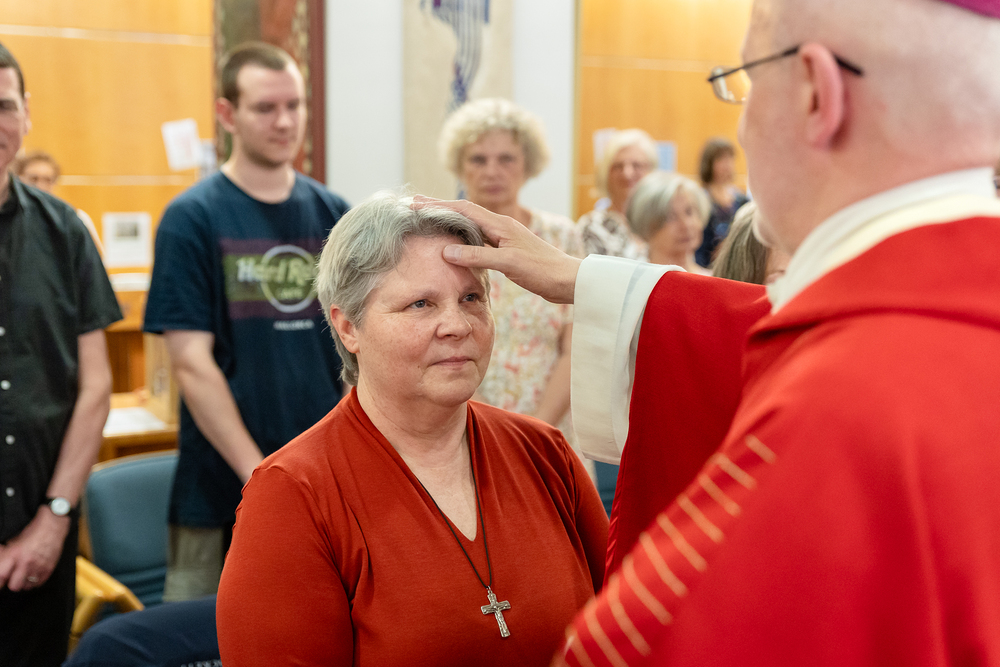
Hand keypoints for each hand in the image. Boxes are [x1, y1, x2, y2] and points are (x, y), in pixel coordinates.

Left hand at [0, 507, 69, 590]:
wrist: (54, 524)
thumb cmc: (33, 530)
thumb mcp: (14, 540)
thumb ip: (5, 553)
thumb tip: (0, 560)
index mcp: (15, 554)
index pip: (1, 576)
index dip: (0, 580)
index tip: (1, 579)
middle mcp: (26, 562)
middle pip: (14, 586)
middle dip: (12, 582)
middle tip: (13, 576)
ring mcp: (39, 566)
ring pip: (27, 586)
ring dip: (24, 582)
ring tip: (24, 574)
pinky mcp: (49, 568)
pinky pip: (39, 583)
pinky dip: (35, 581)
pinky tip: (34, 573)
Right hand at [412, 196, 581, 303]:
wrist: (567, 281)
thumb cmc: (542, 270)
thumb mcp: (508, 263)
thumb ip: (478, 256)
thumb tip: (447, 250)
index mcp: (501, 224)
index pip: (463, 208)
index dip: (438, 204)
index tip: (416, 202)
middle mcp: (501, 227)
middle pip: (464, 212)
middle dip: (440, 208)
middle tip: (416, 206)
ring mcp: (504, 239)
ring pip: (471, 226)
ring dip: (450, 222)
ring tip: (429, 222)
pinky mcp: (507, 251)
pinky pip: (479, 240)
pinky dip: (463, 239)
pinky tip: (455, 246)